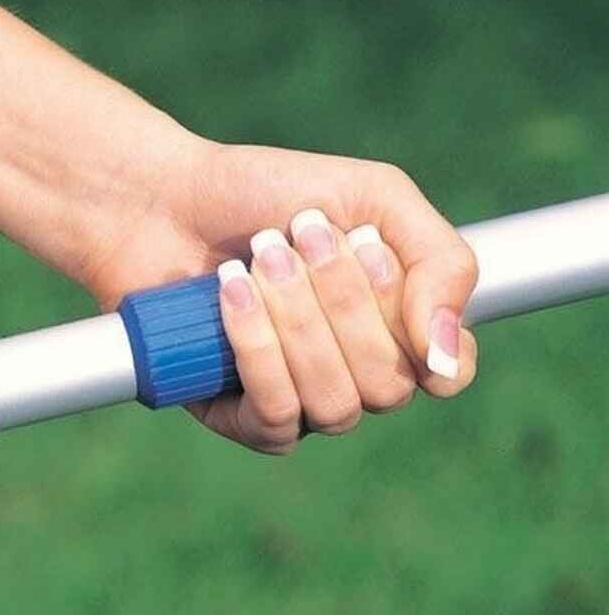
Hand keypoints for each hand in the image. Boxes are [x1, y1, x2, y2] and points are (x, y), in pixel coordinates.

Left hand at [77, 135, 478, 453]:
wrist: (165, 198)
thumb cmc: (271, 195)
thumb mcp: (375, 198)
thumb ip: (442, 262)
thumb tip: (448, 360)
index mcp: (396, 331)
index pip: (449, 373)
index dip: (427, 329)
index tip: (371, 251)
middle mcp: (354, 377)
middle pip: (389, 386)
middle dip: (344, 300)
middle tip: (302, 232)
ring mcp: (300, 403)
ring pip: (336, 405)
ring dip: (298, 321)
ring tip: (261, 255)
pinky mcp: (240, 418)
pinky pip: (276, 416)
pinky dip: (257, 349)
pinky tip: (232, 292)